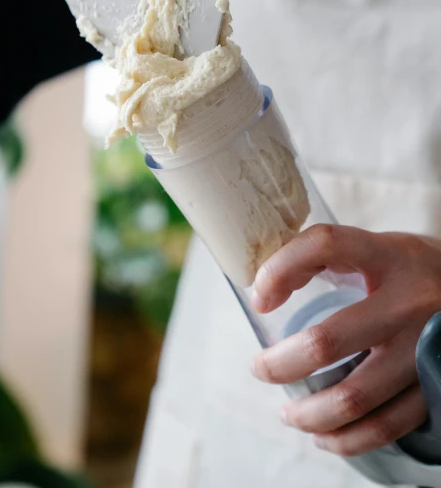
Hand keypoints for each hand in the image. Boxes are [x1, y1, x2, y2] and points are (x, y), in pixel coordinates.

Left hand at [250, 224, 440, 455]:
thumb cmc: (416, 273)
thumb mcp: (383, 250)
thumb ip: (334, 258)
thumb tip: (267, 285)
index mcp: (390, 255)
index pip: (325, 244)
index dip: (281, 268)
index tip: (259, 298)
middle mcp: (411, 299)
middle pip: (327, 340)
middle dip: (280, 363)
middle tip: (260, 369)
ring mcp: (426, 347)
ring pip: (354, 396)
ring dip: (309, 413)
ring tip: (289, 412)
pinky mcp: (437, 385)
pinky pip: (388, 425)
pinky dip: (348, 439)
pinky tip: (326, 436)